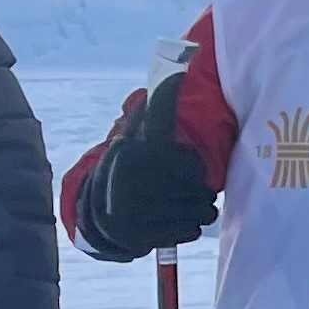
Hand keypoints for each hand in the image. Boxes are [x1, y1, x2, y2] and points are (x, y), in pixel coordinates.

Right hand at [77, 95, 217, 259]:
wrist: (100, 209)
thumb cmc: (133, 165)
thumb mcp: (142, 133)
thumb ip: (161, 107)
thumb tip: (179, 70)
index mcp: (129, 155)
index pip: (183, 166)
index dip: (196, 171)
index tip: (198, 170)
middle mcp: (124, 184)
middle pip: (188, 192)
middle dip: (202, 193)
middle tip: (207, 193)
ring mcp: (127, 213)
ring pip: (186, 214)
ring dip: (201, 212)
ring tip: (204, 208)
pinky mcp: (134, 237)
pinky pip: (177, 234)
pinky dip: (188, 229)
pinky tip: (190, 223)